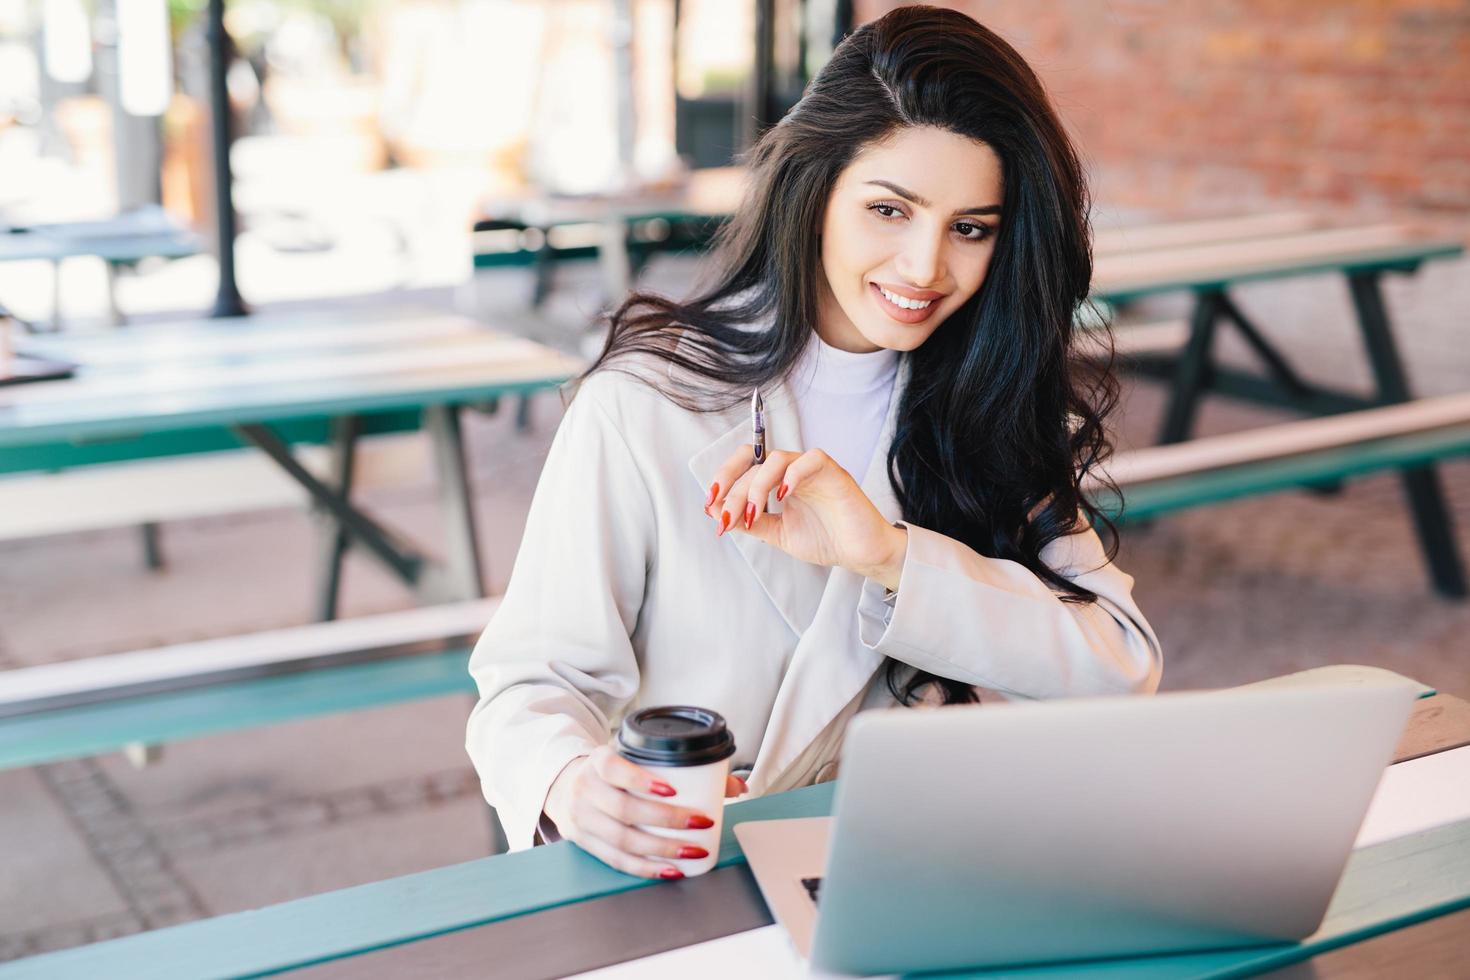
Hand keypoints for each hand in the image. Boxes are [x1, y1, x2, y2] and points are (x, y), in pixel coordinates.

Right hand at [543, 745, 747, 878]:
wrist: (567, 785)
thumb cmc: (612, 772)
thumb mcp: (635, 759)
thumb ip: (685, 767)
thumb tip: (737, 785)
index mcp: (598, 761)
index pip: (614, 769)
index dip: (641, 781)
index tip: (672, 790)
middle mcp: (586, 790)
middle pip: (624, 810)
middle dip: (666, 820)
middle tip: (700, 824)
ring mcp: (582, 819)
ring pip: (621, 840)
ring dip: (661, 850)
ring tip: (692, 852)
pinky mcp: (584, 843)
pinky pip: (616, 861)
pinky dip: (645, 868)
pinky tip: (669, 870)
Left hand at [703, 445, 908, 589]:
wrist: (858, 555)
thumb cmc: (825, 539)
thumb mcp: (777, 533)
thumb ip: (750, 522)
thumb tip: (716, 512)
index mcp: (778, 480)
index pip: (745, 464)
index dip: (724, 478)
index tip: (710, 504)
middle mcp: (792, 471)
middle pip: (754, 460)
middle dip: (733, 486)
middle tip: (724, 511)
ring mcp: (813, 470)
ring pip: (777, 459)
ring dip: (757, 485)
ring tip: (754, 514)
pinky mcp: (834, 473)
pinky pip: (811, 460)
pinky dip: (793, 475)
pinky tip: (782, 496)